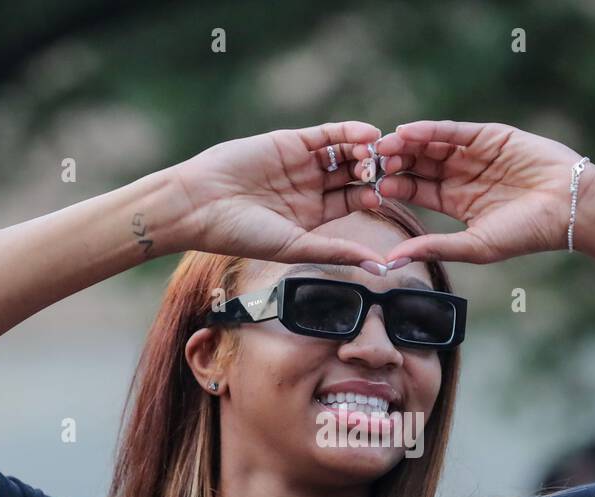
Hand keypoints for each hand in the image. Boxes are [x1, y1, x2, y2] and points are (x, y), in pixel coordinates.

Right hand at [165, 121, 387, 266]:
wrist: (201, 205)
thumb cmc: (243, 234)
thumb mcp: (296, 246)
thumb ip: (337, 251)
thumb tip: (379, 266)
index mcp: (315, 215)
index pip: (355, 201)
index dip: (376, 195)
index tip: (393, 195)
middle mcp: (311, 188)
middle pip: (354, 174)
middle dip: (375, 170)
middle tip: (394, 169)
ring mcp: (302, 163)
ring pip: (344, 152)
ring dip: (365, 151)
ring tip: (382, 153)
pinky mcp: (291, 141)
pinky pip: (327, 134)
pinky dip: (348, 132)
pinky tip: (368, 135)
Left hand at [359, 120, 594, 262]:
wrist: (568, 207)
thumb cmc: (526, 234)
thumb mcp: (473, 245)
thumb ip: (433, 247)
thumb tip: (390, 261)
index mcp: (455, 202)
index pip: (416, 189)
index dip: (394, 186)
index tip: (371, 188)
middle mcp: (462, 175)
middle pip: (419, 164)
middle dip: (395, 162)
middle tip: (369, 163)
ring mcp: (474, 153)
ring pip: (432, 145)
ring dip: (407, 144)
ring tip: (383, 147)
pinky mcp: (489, 135)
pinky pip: (453, 131)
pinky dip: (430, 130)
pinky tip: (407, 132)